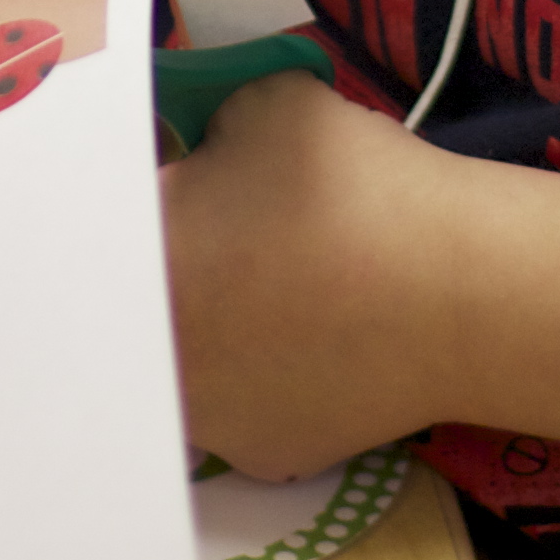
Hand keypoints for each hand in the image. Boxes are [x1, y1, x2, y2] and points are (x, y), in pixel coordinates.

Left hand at [161, 66, 457, 480]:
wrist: (460, 289)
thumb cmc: (355, 184)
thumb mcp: (264, 101)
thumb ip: (205, 126)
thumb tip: (200, 155)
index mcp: (137, 259)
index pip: (99, 224)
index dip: (145, 203)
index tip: (184, 189)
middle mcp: (149, 356)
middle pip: (134, 305)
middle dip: (175, 272)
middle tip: (229, 241)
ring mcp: (204, 420)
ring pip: (187, 365)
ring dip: (212, 334)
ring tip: (279, 296)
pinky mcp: (262, 458)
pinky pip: (244, 409)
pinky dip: (266, 383)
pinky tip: (312, 349)